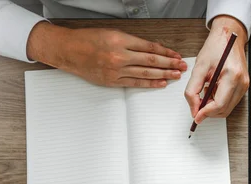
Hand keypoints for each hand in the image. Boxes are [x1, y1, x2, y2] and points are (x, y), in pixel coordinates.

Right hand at [27, 22, 187, 87]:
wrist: (68, 50)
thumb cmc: (87, 40)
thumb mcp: (111, 33)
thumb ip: (131, 42)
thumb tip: (152, 49)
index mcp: (120, 40)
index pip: (150, 47)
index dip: (166, 51)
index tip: (176, 54)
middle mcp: (120, 55)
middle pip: (152, 60)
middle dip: (170, 63)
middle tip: (182, 66)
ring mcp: (116, 70)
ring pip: (146, 73)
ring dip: (164, 74)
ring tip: (176, 75)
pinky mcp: (112, 80)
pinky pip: (135, 83)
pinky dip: (150, 83)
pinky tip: (160, 83)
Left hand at [185, 16, 248, 124]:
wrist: (228, 37)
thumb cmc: (216, 47)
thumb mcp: (199, 67)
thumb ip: (193, 90)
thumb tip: (194, 108)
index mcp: (232, 76)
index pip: (219, 104)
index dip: (206, 113)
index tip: (196, 116)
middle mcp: (241, 82)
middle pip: (224, 110)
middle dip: (209, 112)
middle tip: (197, 104)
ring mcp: (244, 85)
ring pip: (227, 108)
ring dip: (213, 106)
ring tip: (206, 91)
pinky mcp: (243, 86)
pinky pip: (230, 102)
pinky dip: (218, 101)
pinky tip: (213, 90)